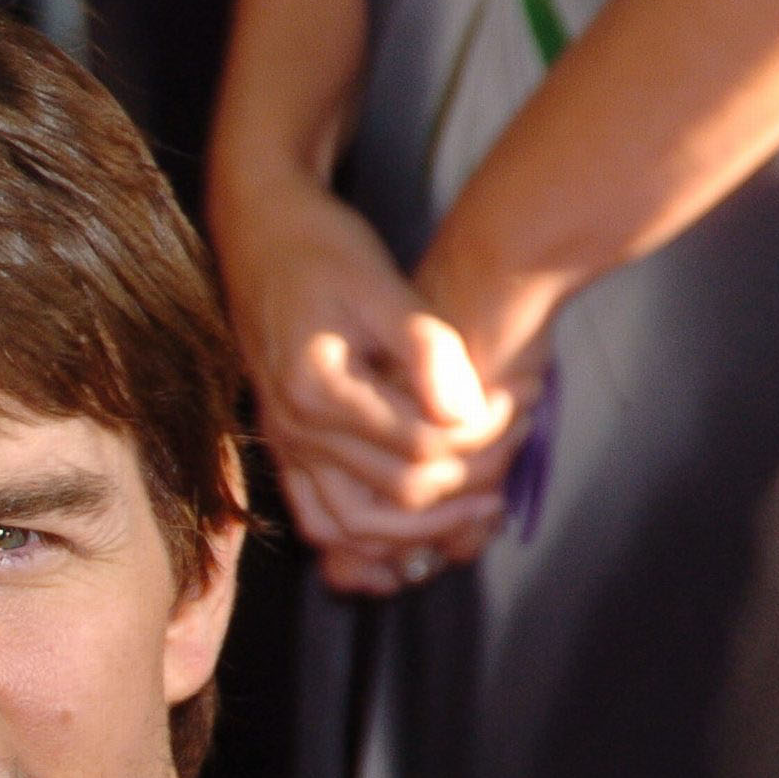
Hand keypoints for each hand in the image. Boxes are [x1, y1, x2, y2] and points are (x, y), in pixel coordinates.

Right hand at [214, 170, 518, 592]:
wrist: (260, 236)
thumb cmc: (324, 251)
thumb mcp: (382, 283)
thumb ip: (427, 350)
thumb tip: (470, 411)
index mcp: (318, 389)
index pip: (420, 444)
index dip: (483, 432)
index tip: (518, 397)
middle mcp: (294, 430)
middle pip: (397, 493)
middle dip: (469, 478)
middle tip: (515, 448)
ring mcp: (284, 446)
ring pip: (355, 526)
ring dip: (423, 530)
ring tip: (482, 508)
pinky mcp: (285, 450)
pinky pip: (320, 521)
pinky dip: (366, 541)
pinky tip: (416, 529)